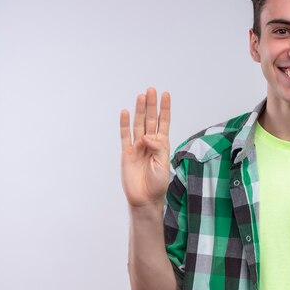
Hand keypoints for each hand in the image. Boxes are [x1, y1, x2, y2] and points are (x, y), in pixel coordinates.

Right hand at [120, 88, 170, 207]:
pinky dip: (124, 124)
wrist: (144, 199)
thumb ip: (157, 148)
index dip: (165, 109)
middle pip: (150, 120)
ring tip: (141, 96)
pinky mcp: (127, 153)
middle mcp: (150, 143)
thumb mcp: (163, 165)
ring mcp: (138, 147)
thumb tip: (146, 135)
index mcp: (162, 145)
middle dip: (151, 105)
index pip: (164, 122)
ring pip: (138, 124)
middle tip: (151, 90)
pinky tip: (125, 112)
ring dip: (139, 111)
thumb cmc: (157, 183)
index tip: (165, 94)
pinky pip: (125, 136)